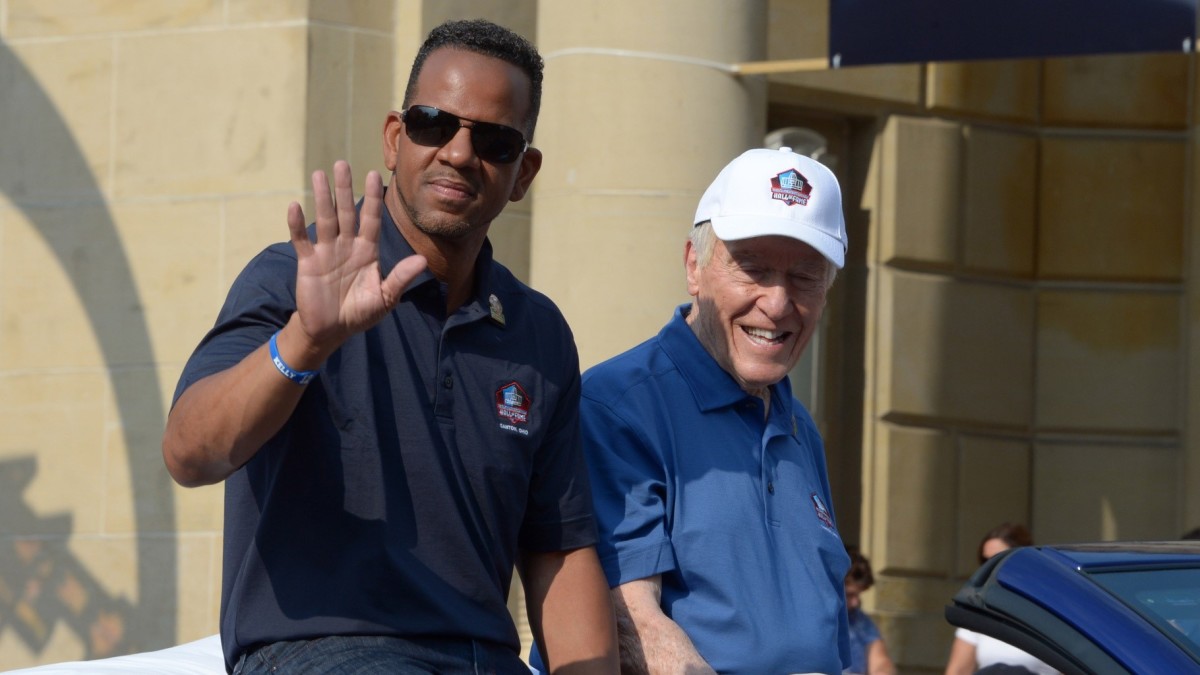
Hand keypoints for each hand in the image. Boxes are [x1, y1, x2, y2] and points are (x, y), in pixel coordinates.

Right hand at [286, 160, 426, 356]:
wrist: (332, 330)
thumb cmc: (360, 313)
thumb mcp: (385, 298)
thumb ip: (400, 278)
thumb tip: (422, 260)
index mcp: (367, 251)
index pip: (371, 219)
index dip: (372, 198)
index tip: (375, 174)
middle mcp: (347, 246)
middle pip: (346, 212)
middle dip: (344, 188)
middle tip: (342, 163)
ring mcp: (326, 252)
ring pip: (325, 219)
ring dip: (322, 198)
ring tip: (320, 174)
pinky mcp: (308, 263)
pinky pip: (302, 240)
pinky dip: (297, 225)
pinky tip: (295, 206)